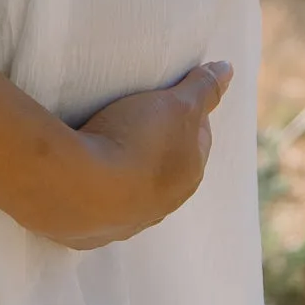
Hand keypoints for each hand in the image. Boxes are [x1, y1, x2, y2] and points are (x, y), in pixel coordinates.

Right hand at [23, 61, 233, 250]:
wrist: (77, 187)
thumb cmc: (134, 141)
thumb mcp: (176, 104)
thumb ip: (203, 88)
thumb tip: (228, 69)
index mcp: (188, 177)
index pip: (198, 140)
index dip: (187, 114)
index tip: (171, 97)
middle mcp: (160, 207)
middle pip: (163, 170)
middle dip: (154, 147)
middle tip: (134, 119)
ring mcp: (122, 224)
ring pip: (129, 195)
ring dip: (121, 174)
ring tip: (101, 145)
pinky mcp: (85, 234)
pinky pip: (92, 211)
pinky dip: (89, 195)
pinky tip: (78, 178)